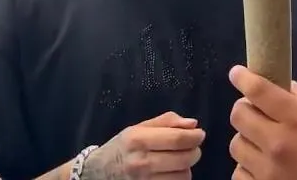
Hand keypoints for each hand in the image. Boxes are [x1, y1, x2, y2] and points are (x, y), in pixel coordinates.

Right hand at [83, 111, 205, 179]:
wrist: (97, 173)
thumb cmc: (122, 147)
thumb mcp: (138, 128)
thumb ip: (167, 122)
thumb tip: (193, 124)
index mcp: (138, 140)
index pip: (178, 139)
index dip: (195, 137)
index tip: (199, 135)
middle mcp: (140, 162)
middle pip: (184, 159)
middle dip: (194, 152)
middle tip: (192, 149)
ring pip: (183, 176)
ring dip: (186, 168)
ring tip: (177, 162)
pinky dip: (177, 179)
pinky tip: (171, 173)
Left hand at [228, 65, 296, 179]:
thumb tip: (284, 87)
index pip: (259, 91)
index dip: (243, 78)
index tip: (237, 74)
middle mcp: (279, 144)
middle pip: (239, 116)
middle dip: (246, 109)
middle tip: (256, 111)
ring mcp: (268, 171)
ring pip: (236, 144)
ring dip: (247, 139)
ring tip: (262, 142)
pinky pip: (239, 172)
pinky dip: (247, 166)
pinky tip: (262, 165)